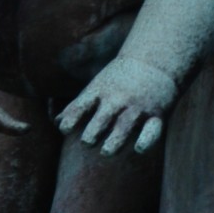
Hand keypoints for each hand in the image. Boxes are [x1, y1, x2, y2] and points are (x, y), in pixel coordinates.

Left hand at [59, 55, 178, 156]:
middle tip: (88, 142)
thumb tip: (56, 122)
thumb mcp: (97, 86)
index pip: (80, 107)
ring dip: (113, 143)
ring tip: (106, 151)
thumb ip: (78, 106)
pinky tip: (138, 149)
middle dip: (91, 135)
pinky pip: (151, 132)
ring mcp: (137, 108)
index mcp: (100, 93)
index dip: (71, 120)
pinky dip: (145, 142)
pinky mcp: (156, 116)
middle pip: (100, 121)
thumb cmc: (120, 79)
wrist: (155, 60)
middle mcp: (117, 101)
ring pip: (123, 128)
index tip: (65, 130)